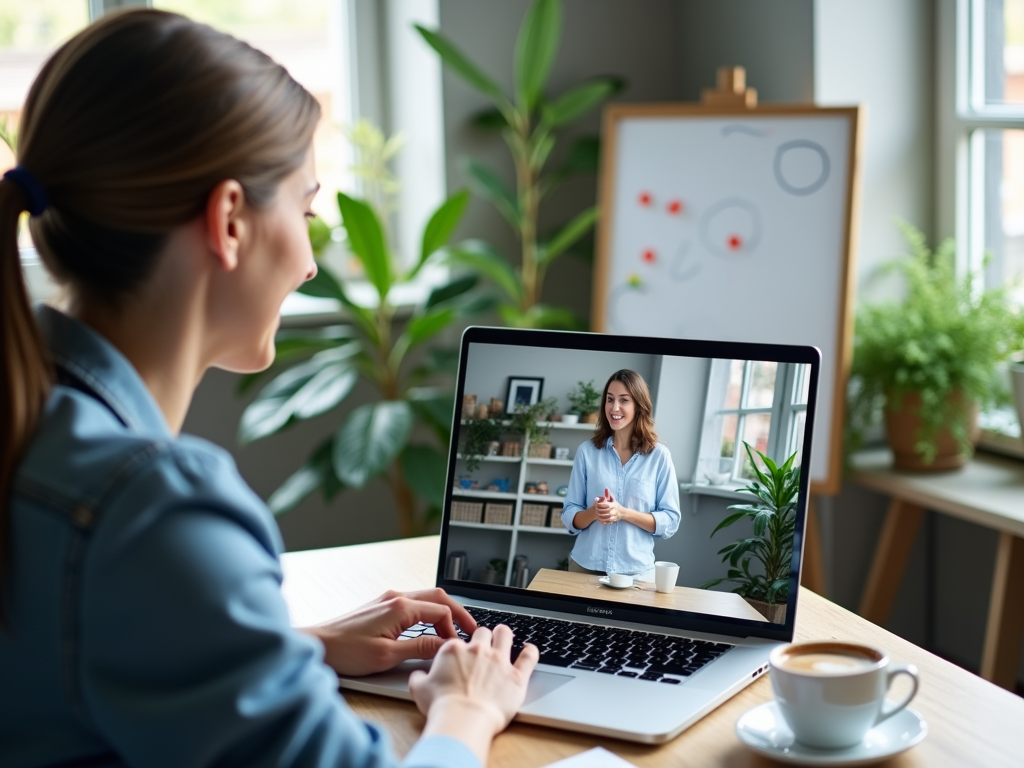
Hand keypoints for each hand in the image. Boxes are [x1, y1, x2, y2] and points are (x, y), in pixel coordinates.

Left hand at [302, 588, 477, 675]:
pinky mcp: (381, 607)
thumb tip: (444, 646)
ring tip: (452, 631)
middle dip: (456, 613)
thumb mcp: (387, 656)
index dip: (454, 628)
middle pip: (437, 597)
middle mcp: (396, 597)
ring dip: (442, 612)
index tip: (457, 647)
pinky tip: (429, 628)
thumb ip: (419, 648)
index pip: (440, 610)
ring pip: (426, 599)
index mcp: (400, 607)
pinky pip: (413, 604)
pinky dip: (427, 614)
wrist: (316, 645)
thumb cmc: (346, 651)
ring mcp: (387, 600)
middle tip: (470, 629)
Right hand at [409, 625, 538, 759]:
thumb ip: (419, 678)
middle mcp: (478, 650)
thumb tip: (418, 677)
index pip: (458, 640)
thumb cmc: (441, 705)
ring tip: (504, 636)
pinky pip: (529, 657)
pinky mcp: (516, 676)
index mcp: (454, 649)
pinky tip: (530, 649)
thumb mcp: (419, 689)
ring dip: (504, 634)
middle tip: (482, 645)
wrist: (463, 719)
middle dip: (483, 637)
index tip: (461, 655)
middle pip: (483, 633)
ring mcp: (499, 660)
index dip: (460, 648)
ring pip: (505, 635)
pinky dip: (531, 651)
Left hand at [595, 487, 622, 523]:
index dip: (601, 505)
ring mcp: (615, 516)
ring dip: (601, 516)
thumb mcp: (613, 500)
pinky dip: (604, 520)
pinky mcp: (614, 520)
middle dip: (600, 511)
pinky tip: (600, 519)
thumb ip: (609, 496)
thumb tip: (606, 489)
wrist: (623, 513)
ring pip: (607, 517)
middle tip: (596, 510)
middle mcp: (615, 510)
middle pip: (607, 511)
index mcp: (614, 505)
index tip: (597, 504)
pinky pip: (608, 521)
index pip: (607, 505)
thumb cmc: (616, 506)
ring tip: (597, 515)